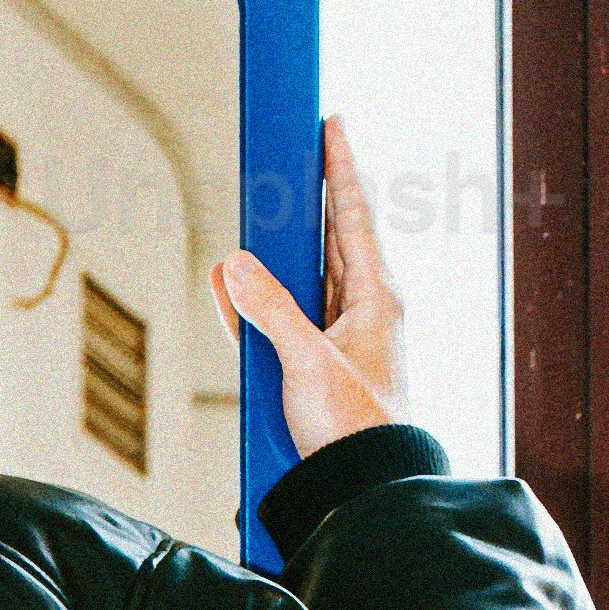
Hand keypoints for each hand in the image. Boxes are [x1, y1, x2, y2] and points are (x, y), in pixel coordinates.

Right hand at [212, 116, 411, 469]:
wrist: (365, 487)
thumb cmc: (356, 428)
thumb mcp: (307, 363)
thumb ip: (270, 310)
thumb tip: (235, 264)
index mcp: (375, 298)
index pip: (353, 214)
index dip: (340, 166)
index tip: (333, 122)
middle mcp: (364, 310)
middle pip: (333, 237)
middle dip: (313, 196)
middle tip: (298, 156)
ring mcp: (342, 337)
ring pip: (307, 277)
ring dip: (279, 250)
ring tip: (262, 218)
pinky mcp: (318, 364)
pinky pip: (284, 318)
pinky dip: (258, 302)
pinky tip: (234, 290)